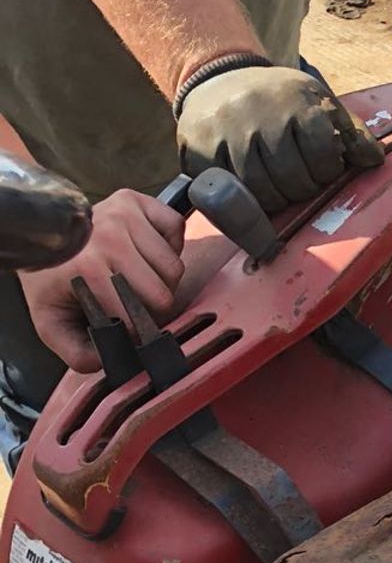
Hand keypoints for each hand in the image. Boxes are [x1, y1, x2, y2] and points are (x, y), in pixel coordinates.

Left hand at [17, 188, 184, 372]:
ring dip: (163, 278)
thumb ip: (76, 353)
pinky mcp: (139, 201)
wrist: (42, 233)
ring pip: (174, 267)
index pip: (138, 316)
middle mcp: (109, 236)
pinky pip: (177, 229)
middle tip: (134, 301)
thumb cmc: (52, 278)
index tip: (125, 325)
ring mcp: (125, 215)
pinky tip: (148, 250)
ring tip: (138, 275)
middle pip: (164, 293)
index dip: (136, 329)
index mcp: (88, 267)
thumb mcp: (51, 322)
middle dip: (153, 306)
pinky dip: (171, 244)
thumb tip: (110, 361)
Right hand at [176, 65, 383, 213]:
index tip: (321, 166)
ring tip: (278, 187)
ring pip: (261, 193)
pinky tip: (250, 188)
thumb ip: (350, 133)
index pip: (325, 157)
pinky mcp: (198, 149)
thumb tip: (375, 161)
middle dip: (303, 189)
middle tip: (299, 180)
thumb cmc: (278, 100)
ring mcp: (225, 132)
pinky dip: (243, 200)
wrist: (217, 78)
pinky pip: (228, 194)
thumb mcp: (317, 103)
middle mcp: (258, 112)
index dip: (328, 171)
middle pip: (293, 181)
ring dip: (275, 201)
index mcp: (296, 100)